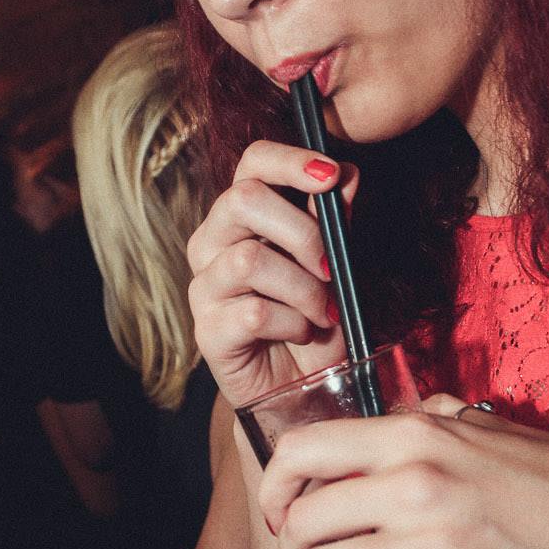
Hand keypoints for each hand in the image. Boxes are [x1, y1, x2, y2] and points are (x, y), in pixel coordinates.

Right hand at [187, 140, 357, 407]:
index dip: (290, 161)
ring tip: (322, 312)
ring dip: (303, 288)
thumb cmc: (315, 319)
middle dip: (303, 232)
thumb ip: (335, 219)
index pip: (252, 163)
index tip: (331, 176)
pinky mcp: (207, 331)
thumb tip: (344, 174)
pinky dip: (293, 324)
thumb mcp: (337, 264)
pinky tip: (302, 334)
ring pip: (250, 260)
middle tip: (332, 268)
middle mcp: (213, 243)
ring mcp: (205, 287)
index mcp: (243, 217)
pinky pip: (253, 313)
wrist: (302, 388)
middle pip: (243, 200)